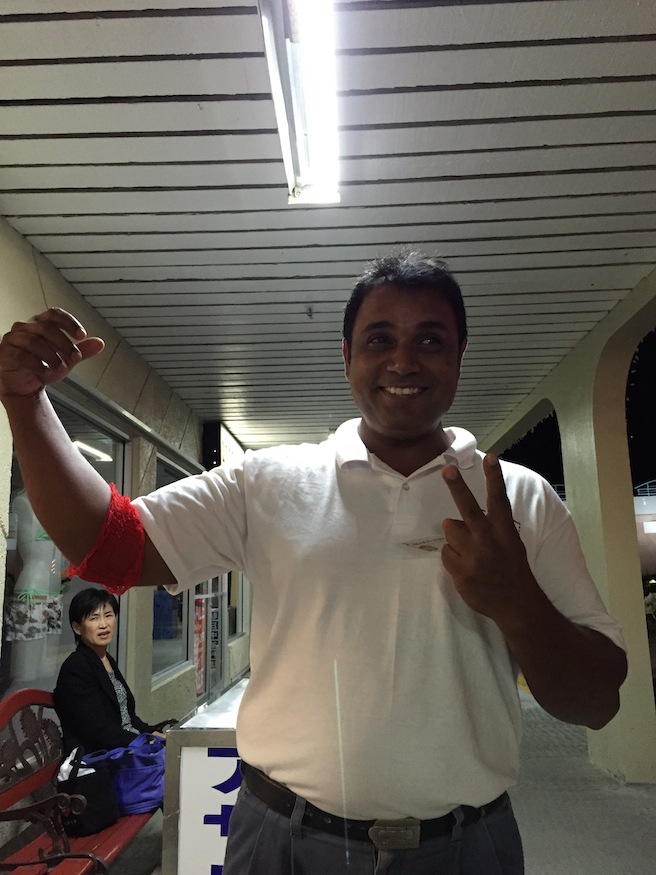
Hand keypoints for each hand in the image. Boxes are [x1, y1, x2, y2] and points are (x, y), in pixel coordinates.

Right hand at [0, 308, 104, 400]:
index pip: (54, 314)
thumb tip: (100, 343)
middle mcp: (25, 328)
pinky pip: (21, 355)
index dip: (68, 322)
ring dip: (52, 356)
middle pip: (46, 327)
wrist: (23, 386)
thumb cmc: (42, 367)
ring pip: (34, 341)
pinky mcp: (5, 353)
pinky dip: (36, 365)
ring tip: (60, 368)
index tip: (81, 335)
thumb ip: (82, 350)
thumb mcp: (66, 359)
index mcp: (40, 324)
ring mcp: (13, 339)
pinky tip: (45, 372)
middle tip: (75, 358)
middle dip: (64, 344)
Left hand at [441, 454, 535, 622]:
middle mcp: (489, 540)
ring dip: (455, 536)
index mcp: (504, 530)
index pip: (499, 499)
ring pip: (450, 530)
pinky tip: (467, 566)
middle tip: (447, 469)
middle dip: (457, 486)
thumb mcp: (509, 543)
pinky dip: (452, 557)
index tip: (491, 457)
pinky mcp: (462, 572)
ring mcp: (474, 557)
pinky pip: (446, 553)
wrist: (516, 603)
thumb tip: (452, 520)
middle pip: (468, 508)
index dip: (494, 478)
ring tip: (471, 550)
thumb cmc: (511, 567)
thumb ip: (487, 529)